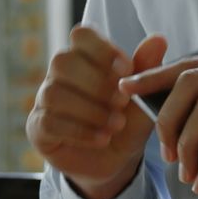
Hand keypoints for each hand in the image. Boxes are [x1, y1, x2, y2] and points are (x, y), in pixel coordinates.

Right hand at [27, 27, 167, 198]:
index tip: (126, 69)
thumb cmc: (126, 123)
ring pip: (55, 93)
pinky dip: (80, 131)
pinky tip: (102, 139)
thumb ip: (146, 70)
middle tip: (122, 103)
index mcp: (84, 58)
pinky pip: (50, 122)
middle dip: (97, 83)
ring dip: (90, 110)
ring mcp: (45, 100)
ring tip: (116, 125)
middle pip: (63, 61)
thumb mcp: (141, 99)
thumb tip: (159, 39)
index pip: (81, 35)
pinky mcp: (38, 128)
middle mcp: (59, 75)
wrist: (114, 162)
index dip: (102, 48)